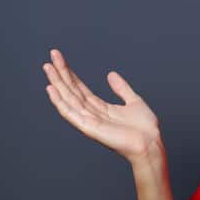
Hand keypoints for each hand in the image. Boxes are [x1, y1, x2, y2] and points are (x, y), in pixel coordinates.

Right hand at [43, 48, 161, 162]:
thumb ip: (122, 88)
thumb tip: (111, 74)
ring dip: (57, 83)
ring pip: (68, 98)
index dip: (70, 74)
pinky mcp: (89, 128)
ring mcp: (89, 121)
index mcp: (101, 108)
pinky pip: (71, 113)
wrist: (151, 144)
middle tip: (51, 56)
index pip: (80, 88)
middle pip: (72, 91)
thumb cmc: (144, 129)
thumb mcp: (134, 101)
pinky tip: (51, 89)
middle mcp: (92, 114)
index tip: (60, 59)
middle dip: (61, 74)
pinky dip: (60, 102)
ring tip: (48, 67)